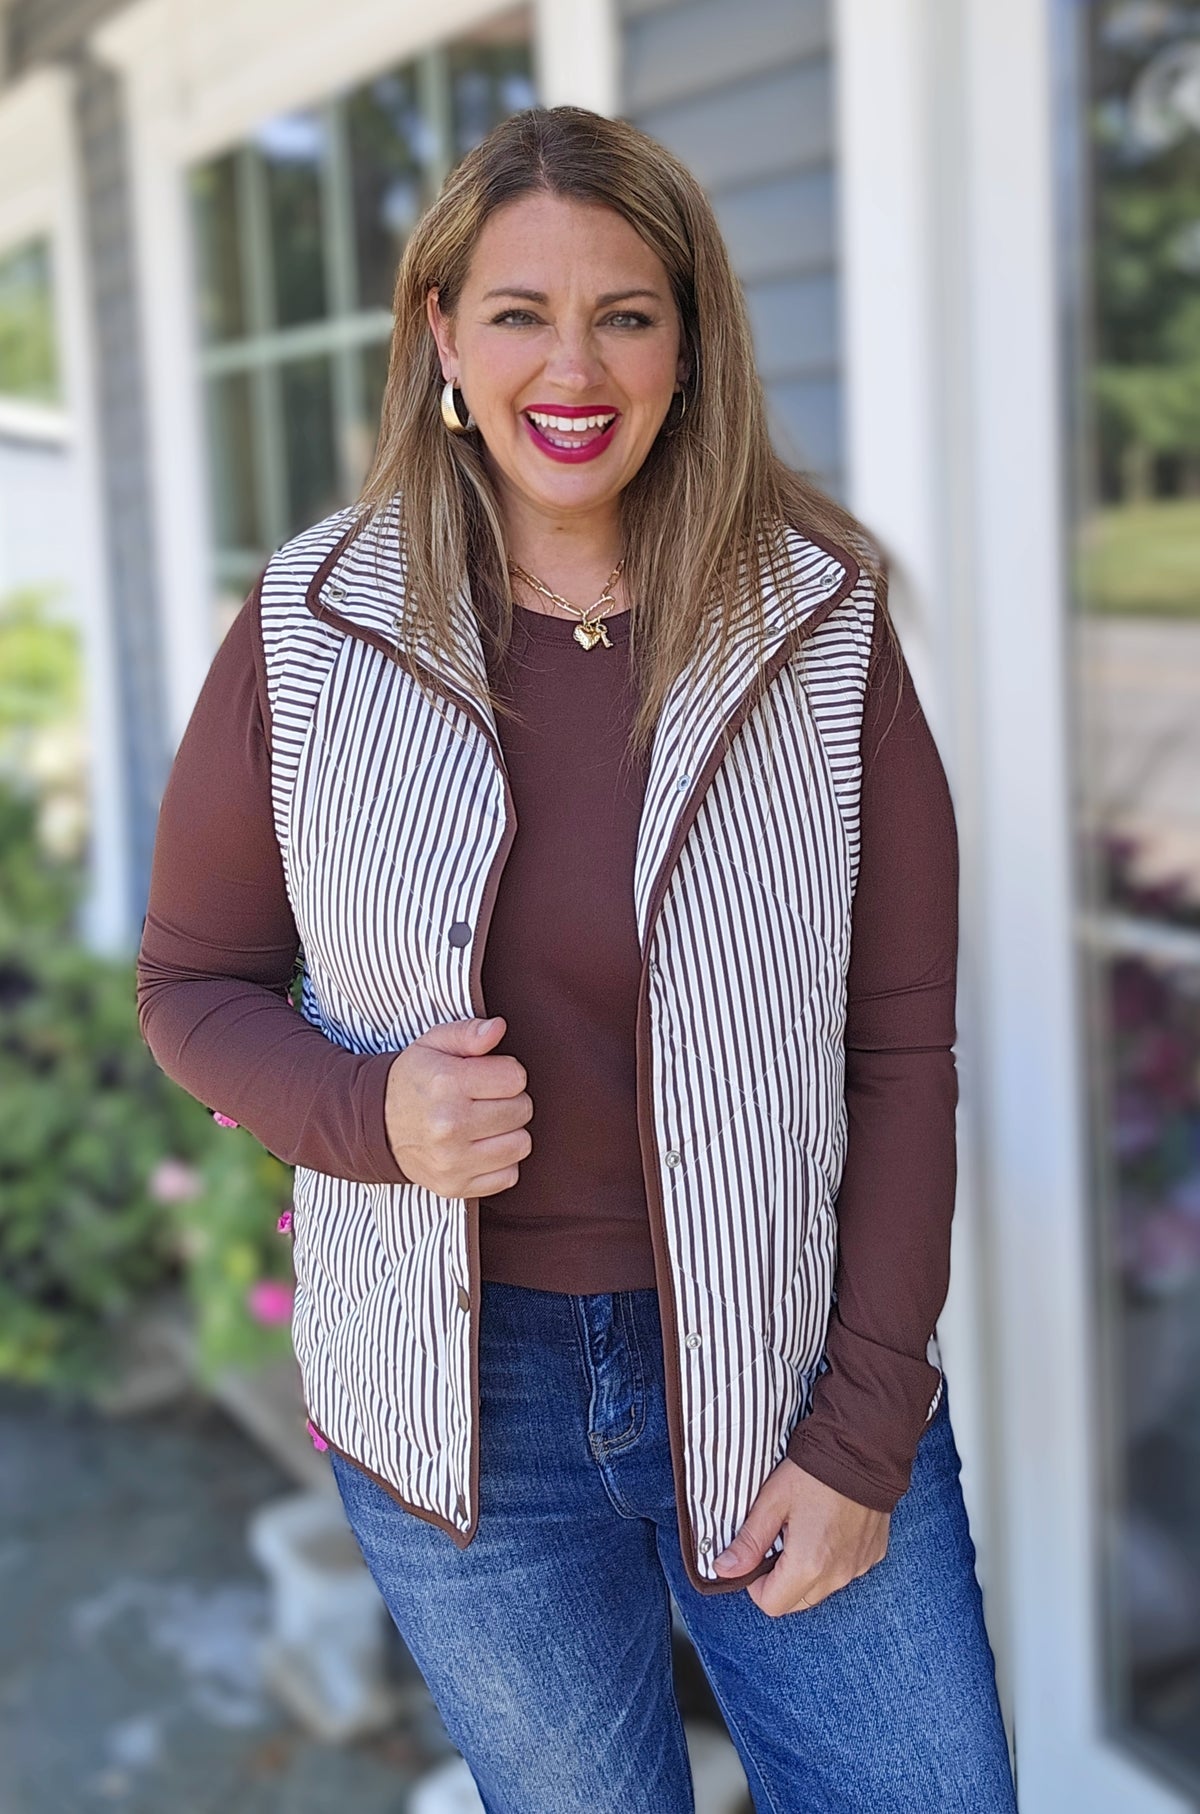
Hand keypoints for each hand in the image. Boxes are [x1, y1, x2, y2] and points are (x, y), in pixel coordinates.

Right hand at [384, 1015, 532, 1198]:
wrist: (376, 1125)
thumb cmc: (415, 1079)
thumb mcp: (434, 1044)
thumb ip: (469, 1032)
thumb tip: (498, 1029)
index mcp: (446, 1084)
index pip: (515, 1077)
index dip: (507, 1072)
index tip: (490, 1076)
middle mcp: (449, 1125)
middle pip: (522, 1111)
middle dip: (510, 1101)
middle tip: (486, 1099)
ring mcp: (451, 1161)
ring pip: (520, 1145)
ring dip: (509, 1132)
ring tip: (485, 1123)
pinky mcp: (454, 1186)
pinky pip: (508, 1176)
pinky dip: (500, 1163)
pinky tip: (480, 1147)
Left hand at [712, 1457, 889, 1616]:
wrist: (863, 1449)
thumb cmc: (814, 1471)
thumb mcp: (772, 1501)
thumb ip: (749, 1541)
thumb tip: (724, 1569)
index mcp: (808, 1565)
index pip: (772, 1604)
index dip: (755, 1584)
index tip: (757, 1554)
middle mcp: (837, 1576)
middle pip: (796, 1602)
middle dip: (780, 1581)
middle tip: (779, 1540)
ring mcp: (858, 1568)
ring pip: (821, 1589)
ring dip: (807, 1573)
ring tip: (804, 1530)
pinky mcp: (872, 1556)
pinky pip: (844, 1572)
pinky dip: (832, 1561)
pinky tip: (828, 1528)